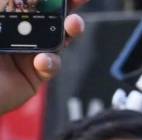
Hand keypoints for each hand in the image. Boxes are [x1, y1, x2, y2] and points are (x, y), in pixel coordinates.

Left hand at [0, 0, 86, 114]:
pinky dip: (51, 62)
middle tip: (80, 0)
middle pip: (48, 18)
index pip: (28, 3)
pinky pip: (51, 65)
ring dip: (68, 30)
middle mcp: (17, 35)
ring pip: (56, 39)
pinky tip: (42, 61)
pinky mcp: (35, 75)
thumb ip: (6, 7)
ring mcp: (28, 54)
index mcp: (4, 20)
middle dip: (66, 9)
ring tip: (74, 24)